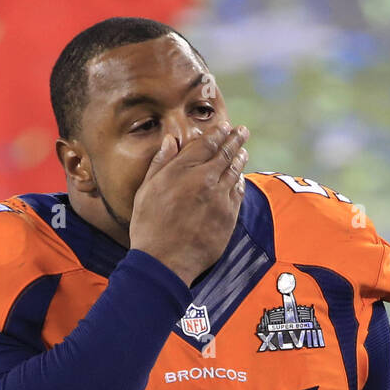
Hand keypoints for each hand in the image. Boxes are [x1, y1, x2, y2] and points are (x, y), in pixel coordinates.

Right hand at [129, 121, 249, 286]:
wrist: (164, 262)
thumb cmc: (149, 227)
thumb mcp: (145, 191)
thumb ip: (160, 163)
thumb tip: (170, 141)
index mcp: (182, 170)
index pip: (205, 144)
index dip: (217, 133)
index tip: (224, 126)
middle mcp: (204, 180)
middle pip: (225, 153)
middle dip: (235, 139)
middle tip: (242, 131)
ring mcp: (219, 199)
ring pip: (234, 172)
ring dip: (240, 158)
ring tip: (243, 151)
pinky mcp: (228, 218)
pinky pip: (238, 194)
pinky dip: (239, 182)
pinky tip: (239, 178)